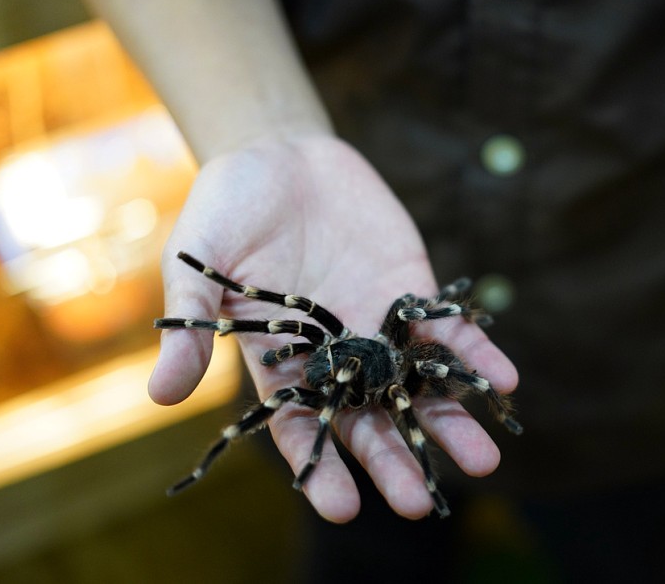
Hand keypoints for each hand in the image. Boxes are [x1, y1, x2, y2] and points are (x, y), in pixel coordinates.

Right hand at [150, 133, 517, 520]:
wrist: (279, 154)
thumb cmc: (226, 209)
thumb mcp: (197, 264)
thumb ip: (191, 327)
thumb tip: (161, 396)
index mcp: (280, 364)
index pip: (302, 428)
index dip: (320, 469)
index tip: (343, 509)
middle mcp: (335, 356)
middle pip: (369, 420)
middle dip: (396, 461)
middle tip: (421, 503)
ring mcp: (377, 325)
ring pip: (417, 385)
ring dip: (451, 422)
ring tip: (484, 459)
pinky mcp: (410, 289)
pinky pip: (445, 329)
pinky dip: (474, 353)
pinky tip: (503, 380)